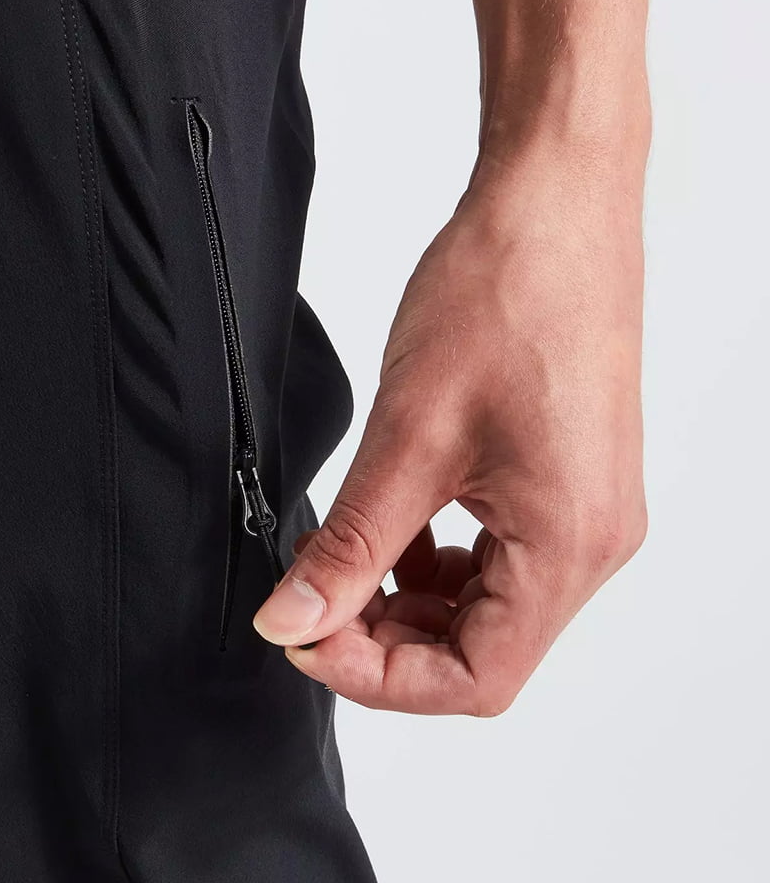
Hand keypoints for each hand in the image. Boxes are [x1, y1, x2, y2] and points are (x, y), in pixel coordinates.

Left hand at [253, 157, 647, 715]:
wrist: (554, 203)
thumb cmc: (503, 296)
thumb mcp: (407, 436)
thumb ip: (349, 544)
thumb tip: (291, 620)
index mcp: (569, 544)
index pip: (476, 679)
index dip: (378, 678)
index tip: (302, 638)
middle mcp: (592, 542)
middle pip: (481, 651)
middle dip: (384, 640)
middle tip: (307, 600)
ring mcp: (583, 512)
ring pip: (484, 609)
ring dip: (405, 602)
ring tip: (340, 559)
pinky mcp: (563, 482)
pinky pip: (495, 557)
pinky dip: (431, 560)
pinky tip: (385, 524)